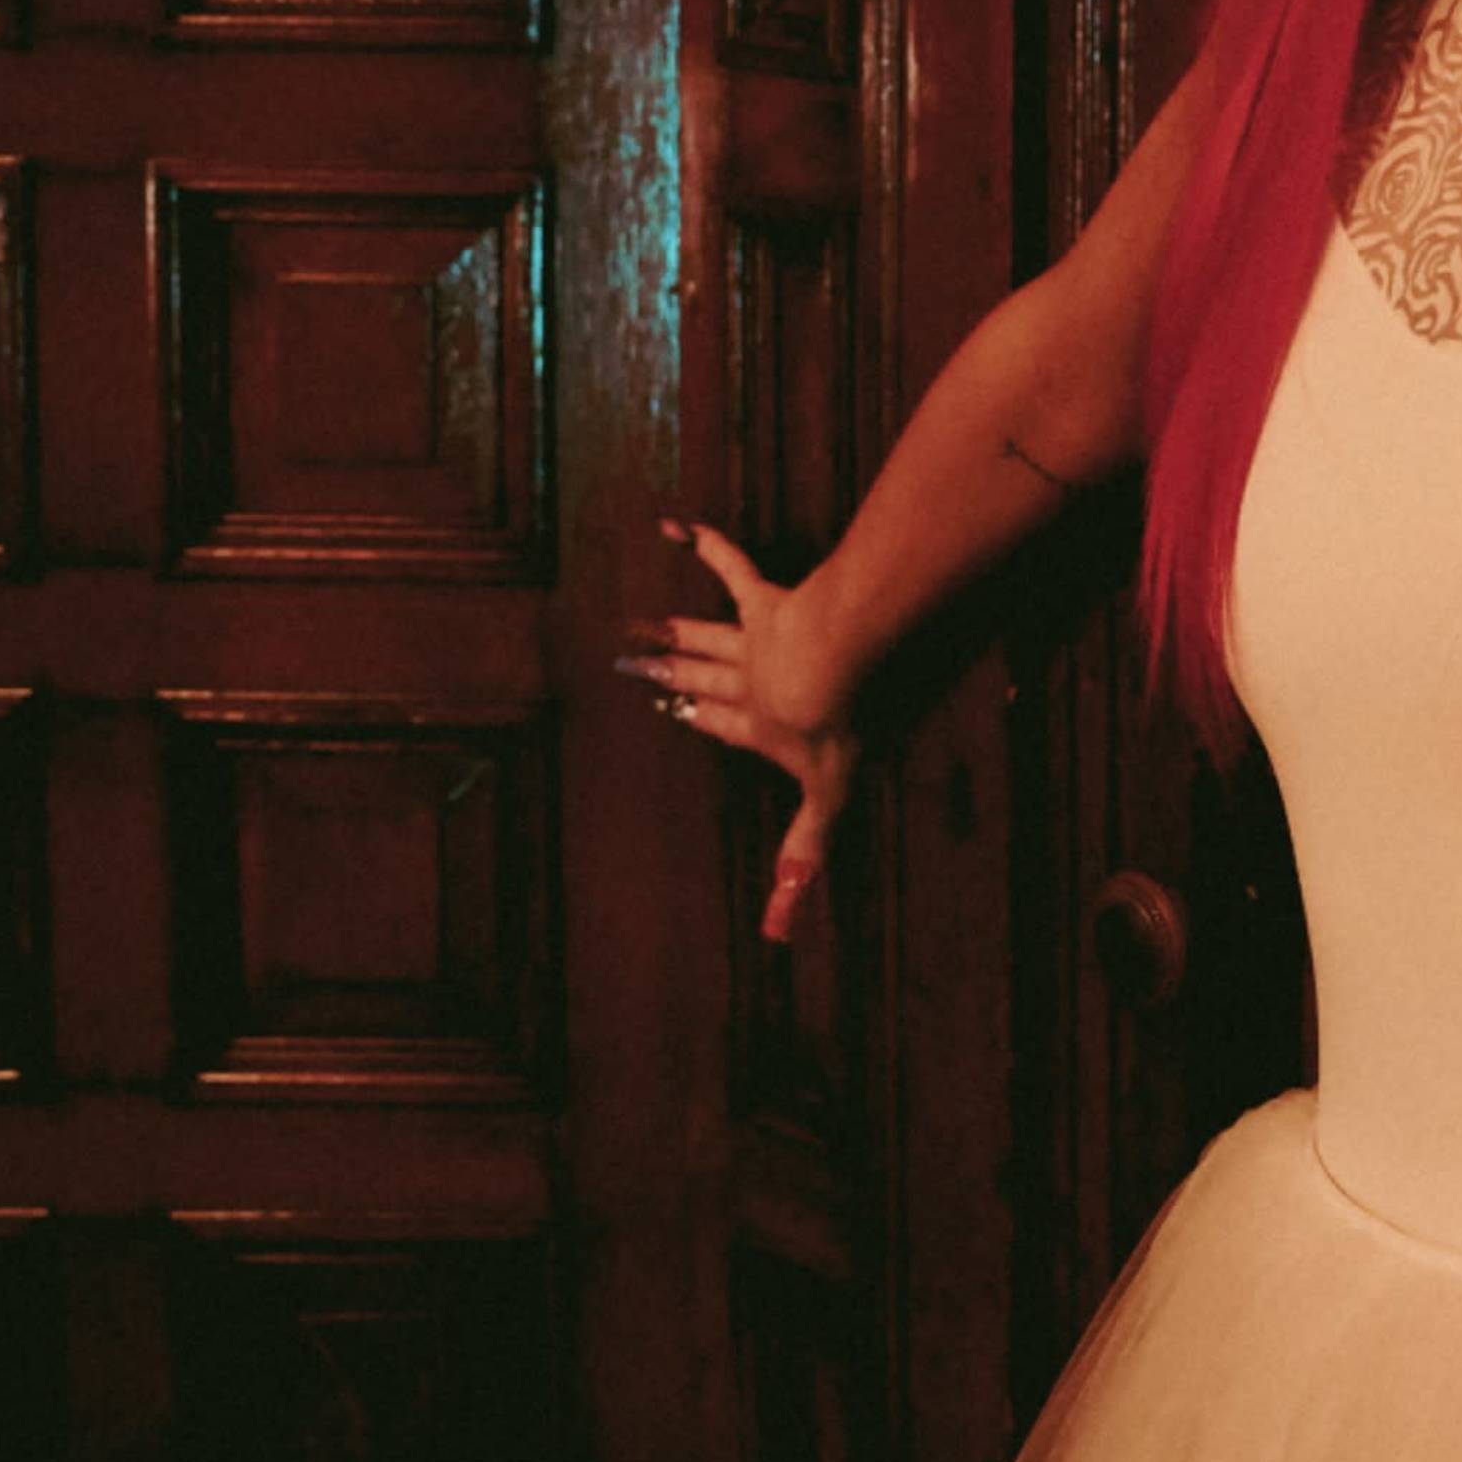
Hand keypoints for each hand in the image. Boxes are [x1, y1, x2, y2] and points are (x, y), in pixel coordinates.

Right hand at [624, 518, 856, 942]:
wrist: (836, 666)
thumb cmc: (834, 731)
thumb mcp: (825, 802)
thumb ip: (803, 859)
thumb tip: (778, 935)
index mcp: (754, 725)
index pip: (719, 723)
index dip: (696, 716)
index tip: (670, 709)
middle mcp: (744, 680)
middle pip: (700, 676)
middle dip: (666, 673)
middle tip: (626, 662)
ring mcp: (753, 637)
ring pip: (704, 634)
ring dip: (673, 630)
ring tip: (640, 624)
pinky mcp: (766, 598)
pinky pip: (733, 567)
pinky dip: (707, 546)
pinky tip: (677, 526)